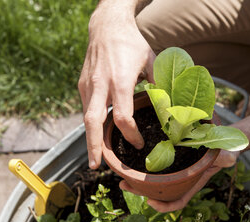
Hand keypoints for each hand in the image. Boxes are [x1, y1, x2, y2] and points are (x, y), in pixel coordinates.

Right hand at [78, 3, 155, 168]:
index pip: (123, 117)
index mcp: (121, 81)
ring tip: (96, 156)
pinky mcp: (82, 84)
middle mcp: (100, 85)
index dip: (130, 134)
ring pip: (86, 117)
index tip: (137, 143)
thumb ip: (158, 85)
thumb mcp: (151, 61)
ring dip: (90, 138)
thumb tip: (168, 107)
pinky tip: (98, 132)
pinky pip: (86, 108)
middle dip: (93, 146)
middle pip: (93, 122)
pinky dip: (92, 123)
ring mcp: (88, 85)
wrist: (106, 27)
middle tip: (96, 167)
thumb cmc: (131, 44)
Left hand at [119, 150, 238, 212]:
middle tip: (124, 186)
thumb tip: (226, 158)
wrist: (222, 141)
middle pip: (160, 192)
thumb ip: (226, 157)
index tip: (150, 203)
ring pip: (155, 182)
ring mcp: (176, 170)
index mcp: (193, 182)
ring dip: (138, 182)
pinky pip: (156, 168)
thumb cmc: (225, 151)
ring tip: (122, 178)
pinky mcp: (171, 158)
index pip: (179, 201)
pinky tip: (132, 162)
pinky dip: (143, 168)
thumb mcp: (227, 154)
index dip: (164, 206)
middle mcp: (182, 179)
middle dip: (142, 192)